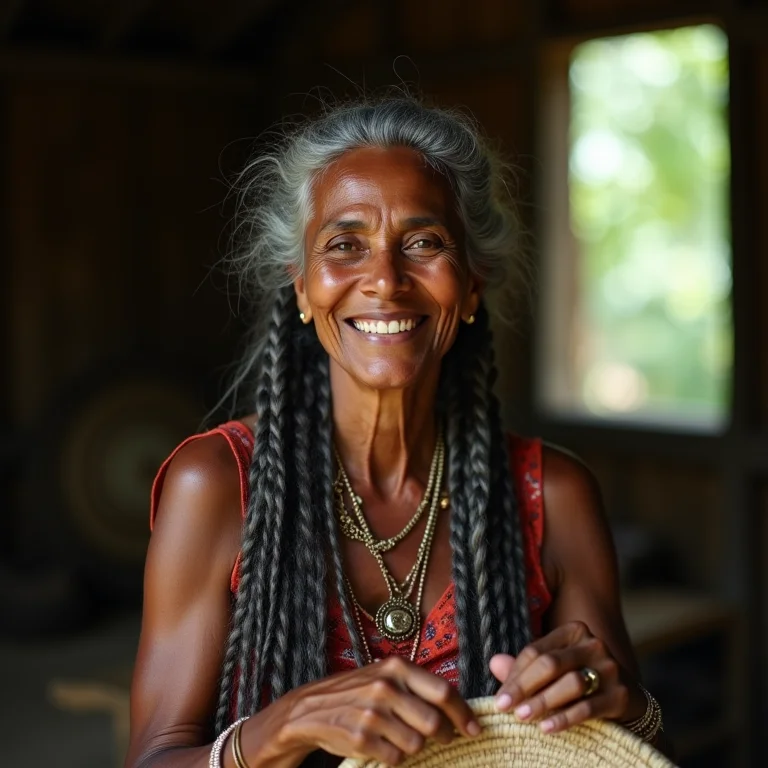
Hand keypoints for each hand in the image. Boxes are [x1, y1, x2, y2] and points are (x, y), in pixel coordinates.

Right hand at [270, 656, 480, 765]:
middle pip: (434, 721)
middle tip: (444, 738)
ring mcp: (372, 713)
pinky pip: (396, 758)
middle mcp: (385, 687)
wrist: (310, 709)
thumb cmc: (356, 692)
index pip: (443, 691)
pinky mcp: (361, 738)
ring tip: (401, 738)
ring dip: (416, 747)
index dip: (463, 713)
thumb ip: (416, 686)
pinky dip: (396, 757)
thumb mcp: (384, 676)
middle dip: (445, 735)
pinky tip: (384, 746)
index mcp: (396, 668)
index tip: (475, 728)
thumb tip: (457, 706)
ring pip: (417, 743)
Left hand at [490, 621, 629, 734]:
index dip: (515, 674)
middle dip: (524, 687)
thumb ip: (526, 667)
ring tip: (523, 717)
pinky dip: (565, 718)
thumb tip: (494, 663)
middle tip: (505, 707)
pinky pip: (588, 707)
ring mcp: (610, 668)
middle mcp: (593, 644)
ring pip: (570, 683)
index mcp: (573, 631)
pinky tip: (547, 728)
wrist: (628, 700)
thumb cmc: (581, 681)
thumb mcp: (554, 670)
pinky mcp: (620, 695)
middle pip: (550, 664)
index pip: (536, 651)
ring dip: (543, 701)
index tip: (500, 697)